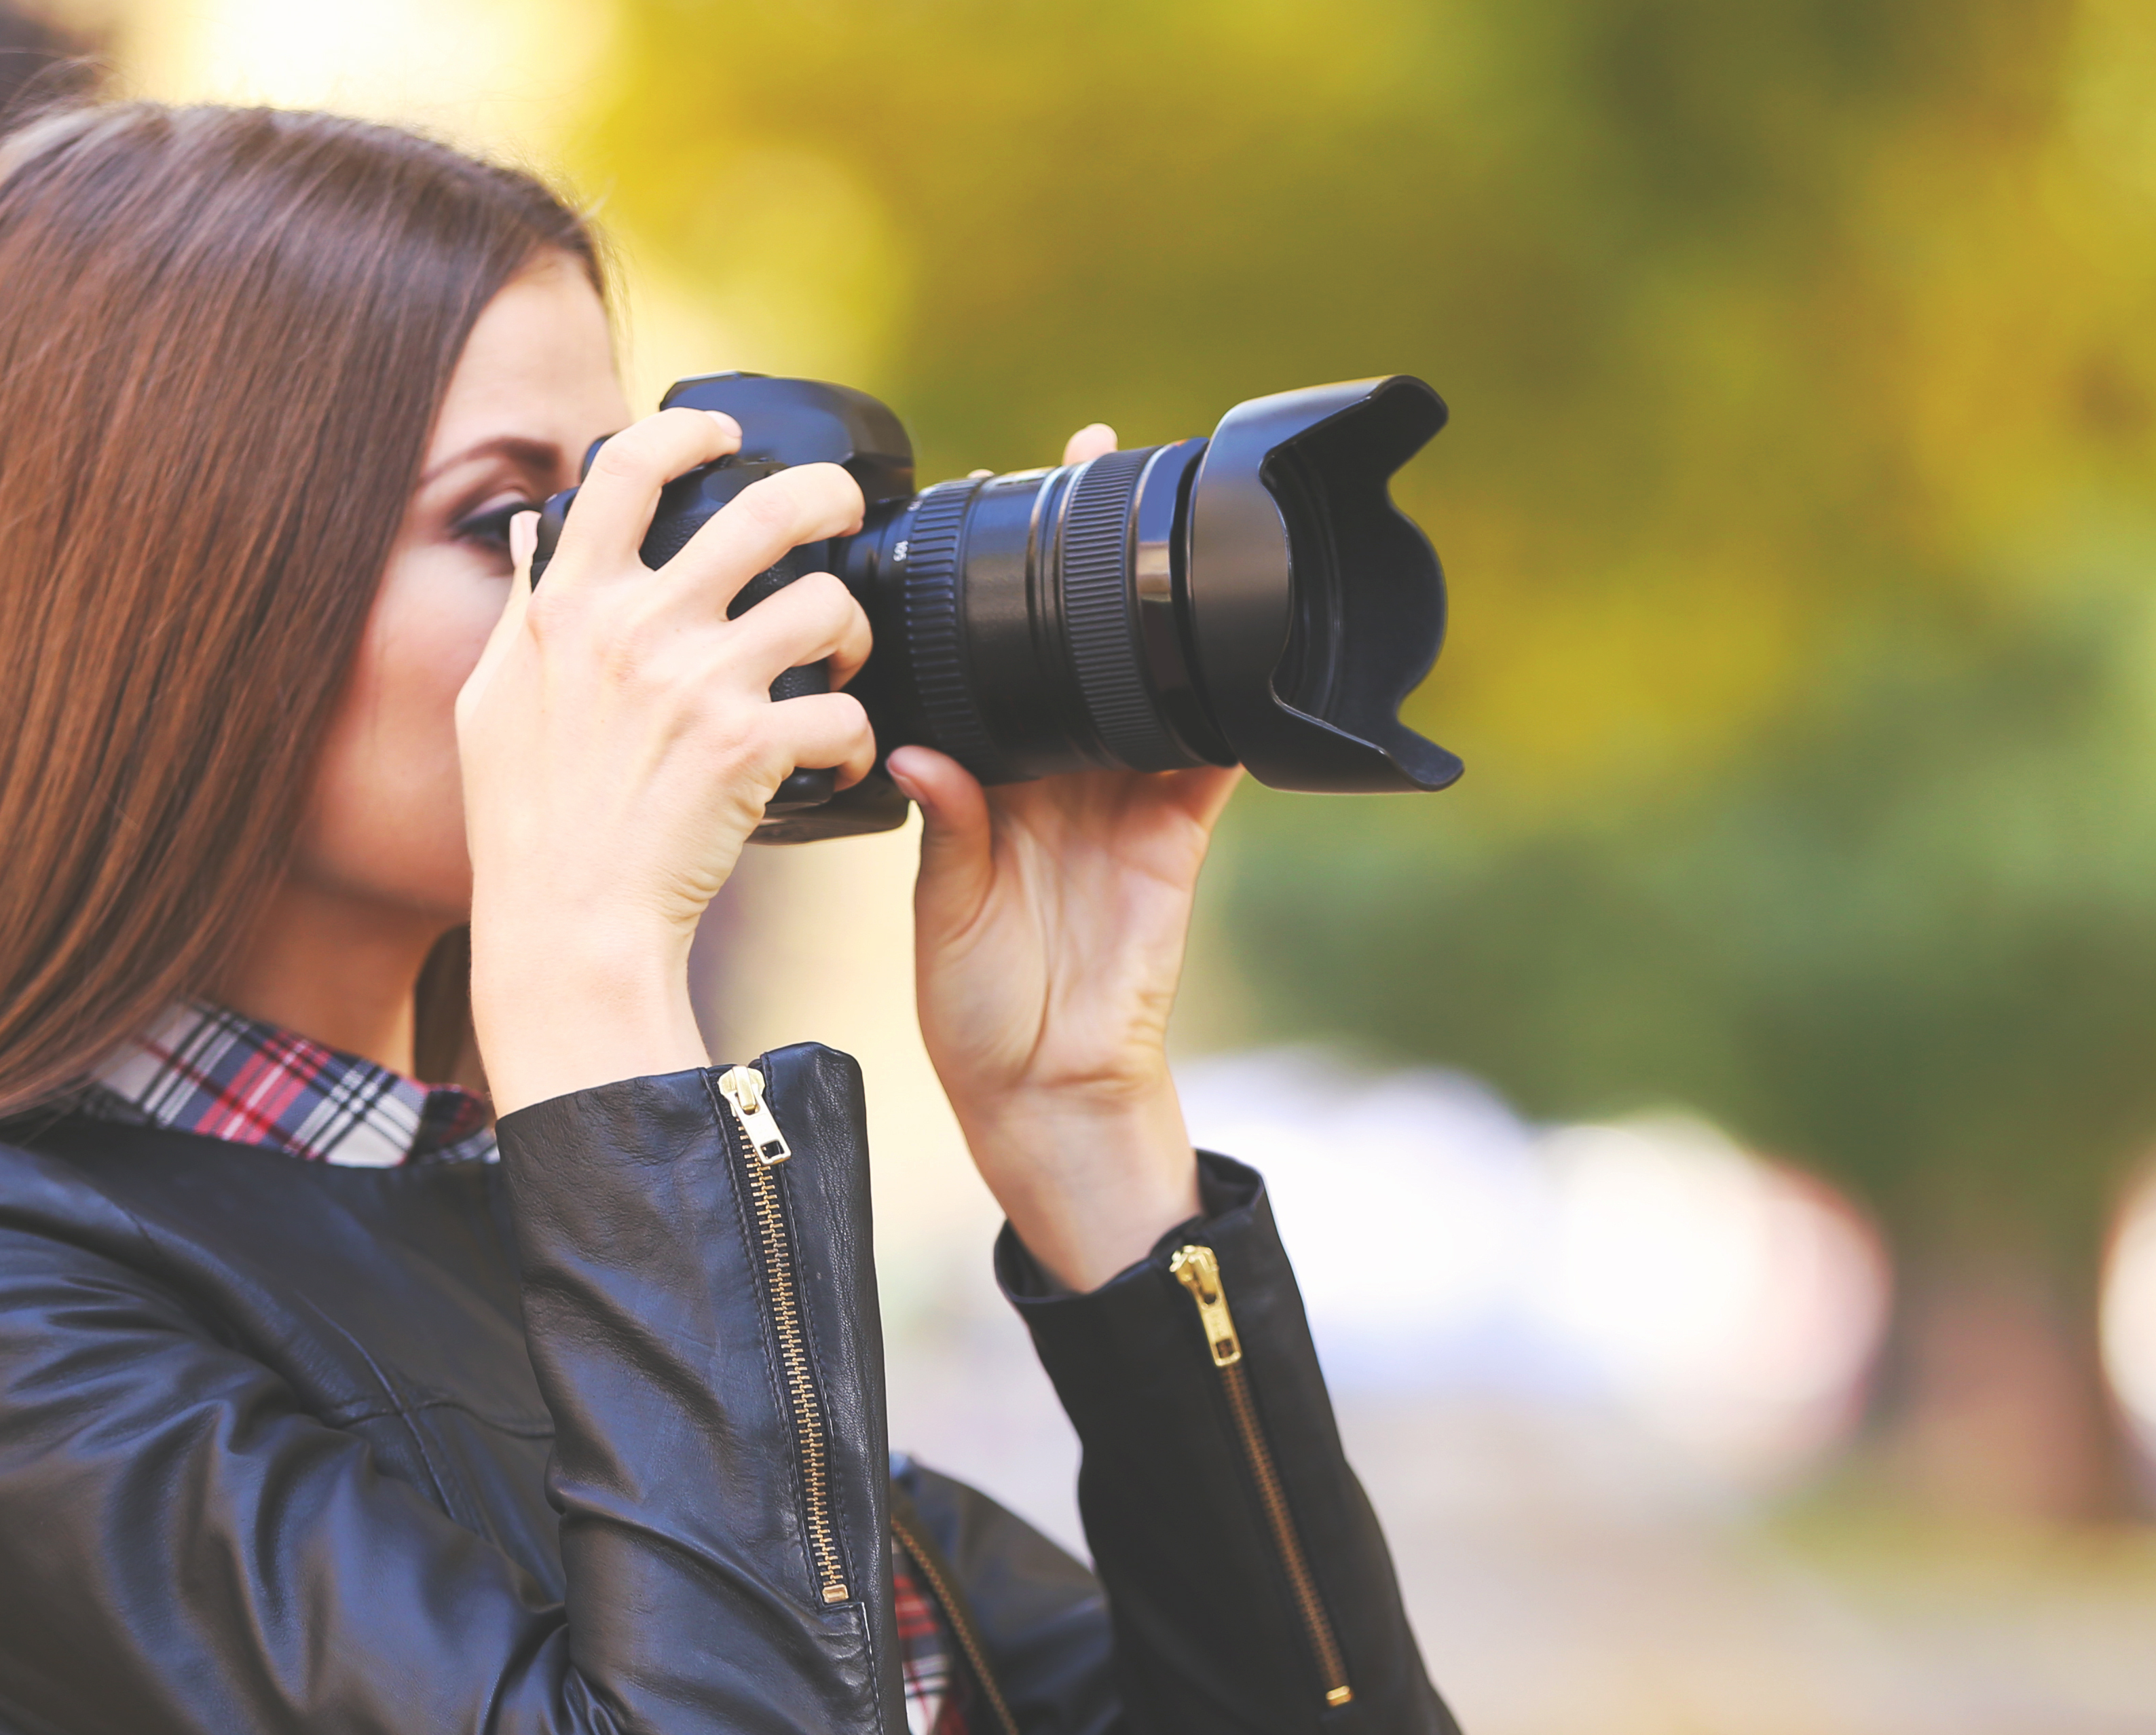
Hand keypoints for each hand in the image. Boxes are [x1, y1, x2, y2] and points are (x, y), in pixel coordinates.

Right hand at [457, 408, 874, 1111]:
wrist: (565, 930)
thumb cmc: (525, 827)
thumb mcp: (490, 703)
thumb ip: (523, 611)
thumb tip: (532, 533)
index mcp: (570, 606)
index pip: (627, 469)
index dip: (687, 431)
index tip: (724, 433)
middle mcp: (635, 629)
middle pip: (764, 510)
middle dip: (826, 497)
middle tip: (847, 512)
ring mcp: (696, 685)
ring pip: (827, 606)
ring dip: (855, 633)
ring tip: (849, 663)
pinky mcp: (749, 749)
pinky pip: (845, 716)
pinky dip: (859, 742)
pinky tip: (845, 763)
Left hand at [888, 423, 1245, 1290]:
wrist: (1045, 1091)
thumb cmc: (975, 1008)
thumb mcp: (943, 907)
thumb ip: (949, 825)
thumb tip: (924, 752)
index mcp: (988, 782)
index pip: (990, 666)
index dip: (990, 594)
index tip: (985, 509)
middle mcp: (1057, 779)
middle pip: (1075, 651)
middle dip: (1088, 564)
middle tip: (1090, 461)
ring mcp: (1123, 803)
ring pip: (1144, 683)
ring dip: (1154, 612)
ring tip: (1163, 523)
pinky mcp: (1178, 838)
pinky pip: (1209, 759)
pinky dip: (1223, 708)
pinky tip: (1231, 644)